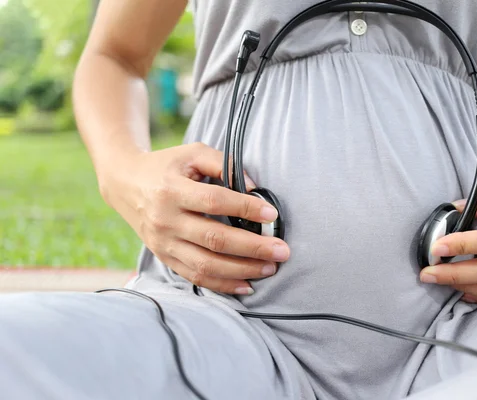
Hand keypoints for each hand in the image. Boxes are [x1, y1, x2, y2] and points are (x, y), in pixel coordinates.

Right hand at [100, 142, 289, 294]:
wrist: (125, 184)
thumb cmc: (166, 166)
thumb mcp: (192, 153)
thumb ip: (223, 163)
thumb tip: (255, 187)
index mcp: (172, 190)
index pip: (215, 201)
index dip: (245, 207)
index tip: (272, 213)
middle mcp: (166, 220)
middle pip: (215, 239)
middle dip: (253, 248)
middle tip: (282, 251)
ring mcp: (164, 243)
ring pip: (206, 264)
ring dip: (242, 270)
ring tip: (270, 268)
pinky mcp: (165, 257)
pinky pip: (195, 277)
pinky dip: (222, 284)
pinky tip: (247, 284)